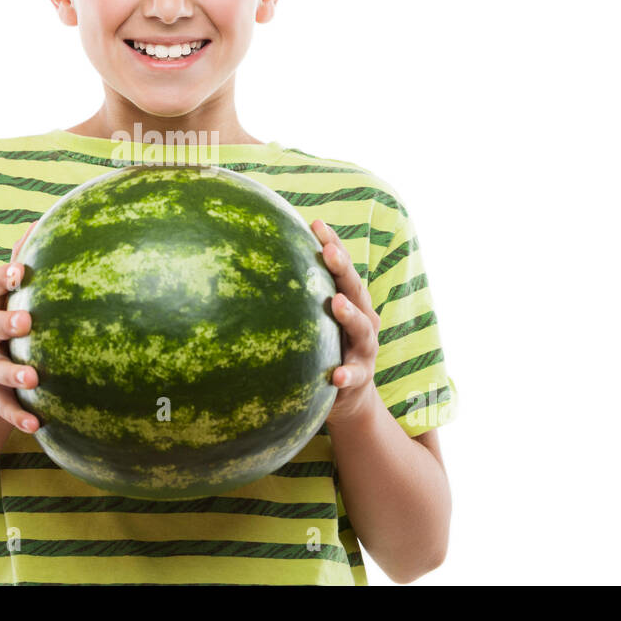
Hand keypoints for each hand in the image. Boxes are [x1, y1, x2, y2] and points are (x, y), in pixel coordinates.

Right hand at [0, 221, 38, 432]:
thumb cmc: (12, 324)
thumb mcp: (13, 296)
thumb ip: (22, 262)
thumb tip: (40, 221)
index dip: (2, 279)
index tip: (20, 272)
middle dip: (5, 323)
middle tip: (28, 322)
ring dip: (12, 371)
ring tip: (34, 376)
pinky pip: (3, 407)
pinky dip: (18, 415)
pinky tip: (36, 423)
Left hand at [311, 219, 382, 425]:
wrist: (350, 397)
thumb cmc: (326, 347)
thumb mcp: (316, 319)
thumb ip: (299, 294)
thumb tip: (255, 259)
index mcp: (351, 301)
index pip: (342, 268)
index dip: (333, 244)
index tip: (316, 223)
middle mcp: (363, 320)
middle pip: (355, 289)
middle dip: (343, 268)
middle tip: (328, 251)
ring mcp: (364, 349)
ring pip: (362, 328)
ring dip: (350, 315)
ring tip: (338, 303)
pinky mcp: (361, 378)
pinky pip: (355, 376)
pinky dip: (347, 374)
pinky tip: (336, 375)